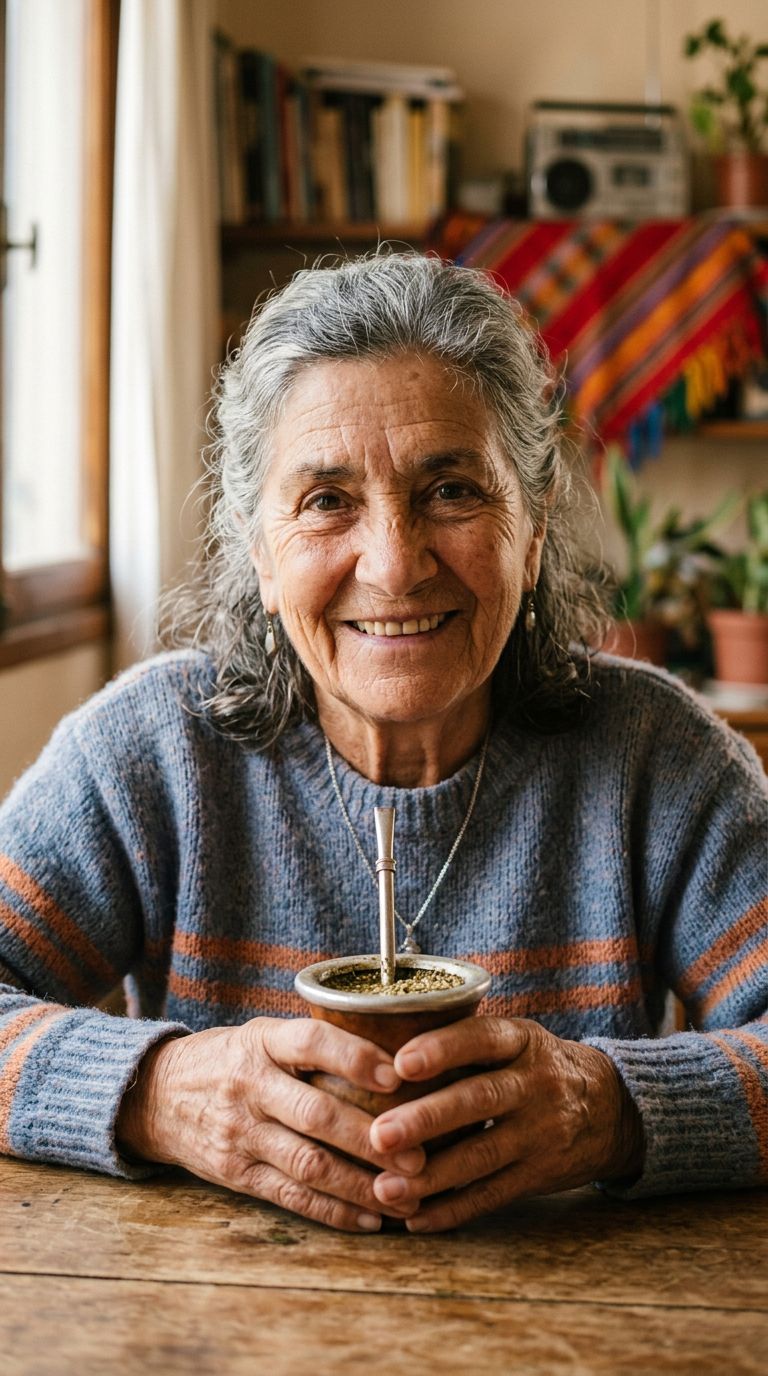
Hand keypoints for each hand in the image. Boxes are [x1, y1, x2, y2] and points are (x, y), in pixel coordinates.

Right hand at [116, 1017, 425, 1231]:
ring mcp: (241, 1134)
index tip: (398, 1076)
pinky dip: (333, 1211)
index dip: (356, 1058)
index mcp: (262, 1044)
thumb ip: (312, 1045)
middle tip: (418, 1155)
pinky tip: (369, 1218)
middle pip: (317, 1115)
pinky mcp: (236, 1174)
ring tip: (405, 1194)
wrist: (156, 1096)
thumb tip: (394, 1056)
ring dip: (361, 1185)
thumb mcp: (262, 1035)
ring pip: (308, 1165)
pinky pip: (291, 1197)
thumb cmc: (229, 1060)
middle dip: (372, 1139)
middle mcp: (250, 1088)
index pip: (311, 1045)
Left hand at [368, 1016, 643, 1231]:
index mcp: (521, 1041)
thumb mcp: (515, 1039)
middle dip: (426, 1119)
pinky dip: (452, 1210)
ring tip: (384, 1187)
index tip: (399, 1063)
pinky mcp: (541, 1173)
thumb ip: (465, 1043)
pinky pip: (493, 1194)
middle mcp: (535, 1083)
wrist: (610, 1108)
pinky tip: (416, 1218)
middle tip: (378, 1135)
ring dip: (431, 1175)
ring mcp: (541, 1131)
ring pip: (483, 1154)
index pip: (482, 1038)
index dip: (442, 1048)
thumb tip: (382, 1050)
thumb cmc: (536, 1066)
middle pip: (479, 1100)